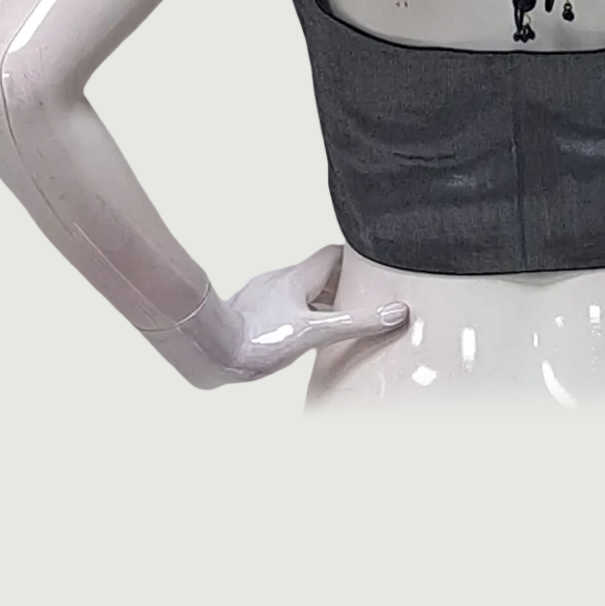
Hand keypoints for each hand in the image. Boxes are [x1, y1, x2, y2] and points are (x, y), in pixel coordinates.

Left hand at [144, 245, 409, 389]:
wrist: (208, 351)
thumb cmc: (258, 341)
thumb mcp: (315, 333)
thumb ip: (355, 323)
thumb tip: (396, 312)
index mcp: (299, 278)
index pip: (334, 255)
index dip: (357, 259)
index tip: (375, 266)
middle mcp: (281, 280)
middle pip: (320, 273)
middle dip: (343, 283)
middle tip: (365, 297)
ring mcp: (264, 295)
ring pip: (300, 290)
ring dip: (320, 300)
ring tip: (339, 317)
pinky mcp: (252, 311)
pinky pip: (284, 305)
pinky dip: (300, 313)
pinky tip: (301, 333)